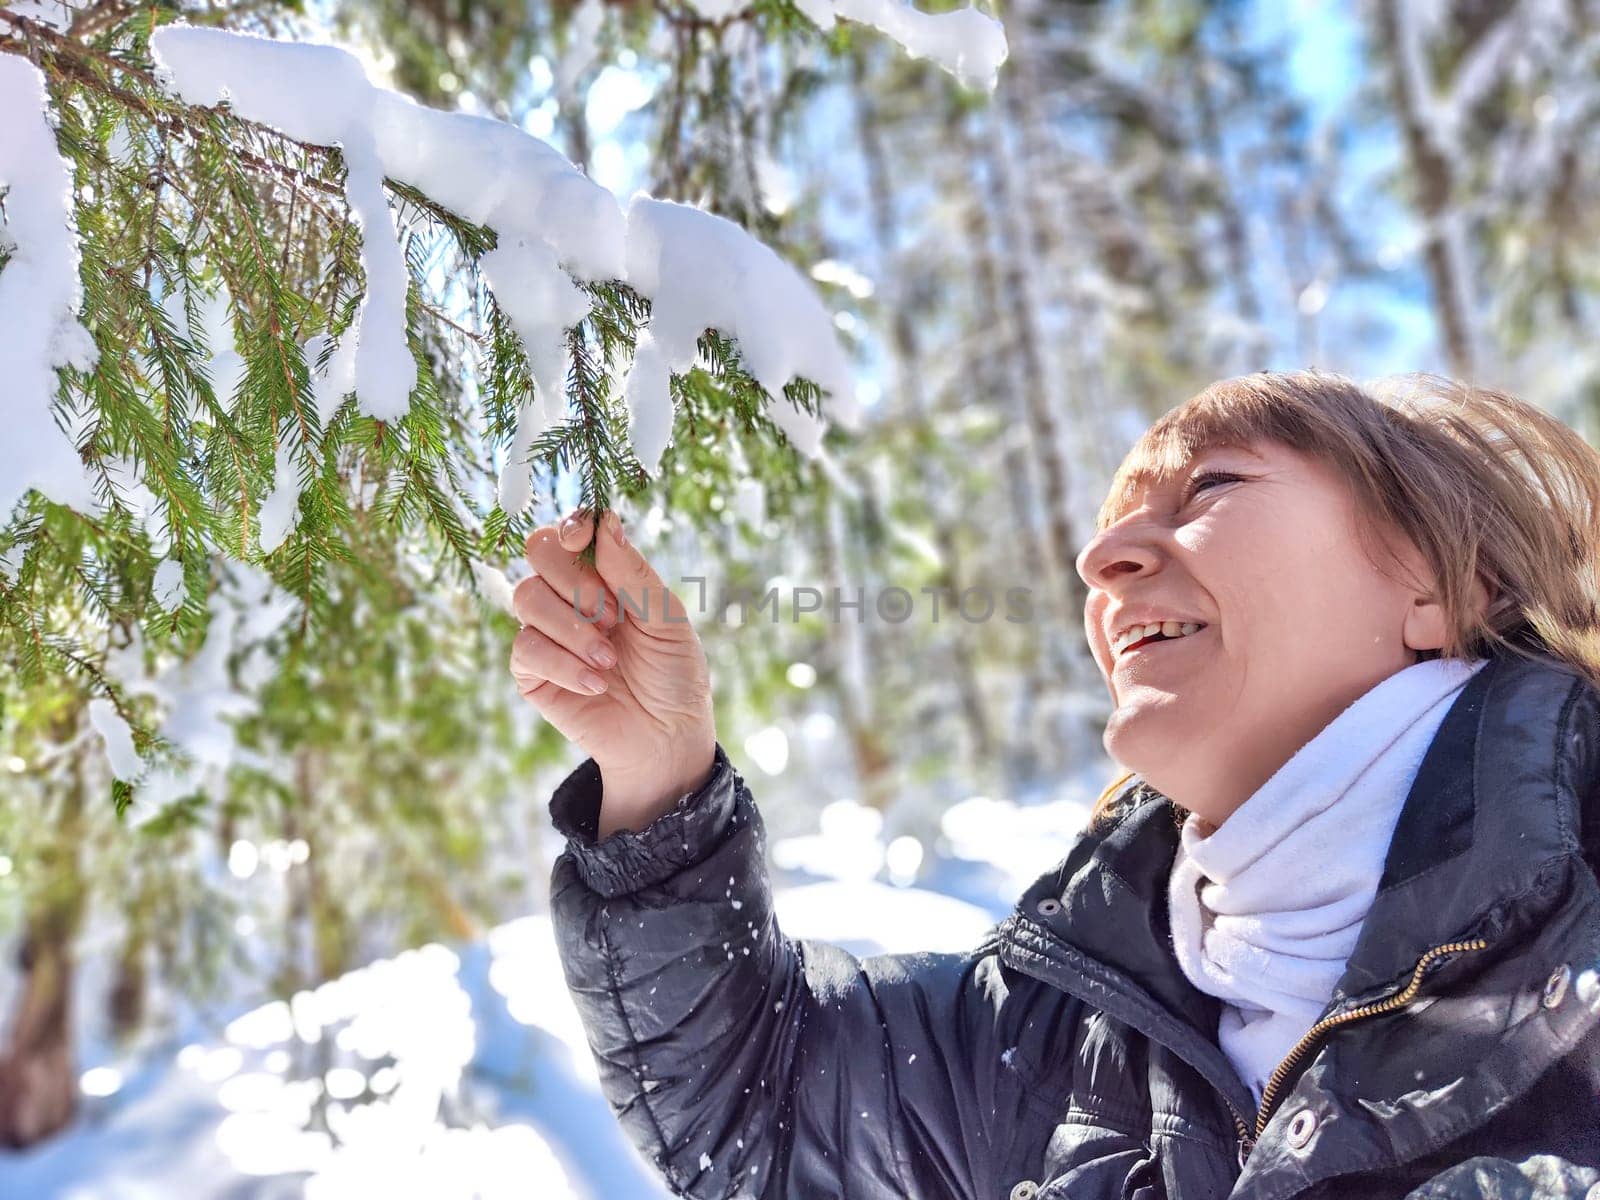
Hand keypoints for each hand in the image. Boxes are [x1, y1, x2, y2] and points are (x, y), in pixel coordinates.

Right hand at [510, 508, 715, 836]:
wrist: (665, 739)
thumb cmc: (673, 675)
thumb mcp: (668, 621)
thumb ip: (635, 574)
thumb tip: (606, 523)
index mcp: (605, 574)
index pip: (570, 531)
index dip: (572, 525)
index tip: (583, 538)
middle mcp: (570, 595)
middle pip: (539, 552)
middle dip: (576, 581)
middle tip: (614, 618)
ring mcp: (546, 630)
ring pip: (526, 596)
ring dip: (572, 627)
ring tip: (609, 660)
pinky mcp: (531, 670)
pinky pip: (526, 648)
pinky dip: (565, 664)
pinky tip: (597, 683)